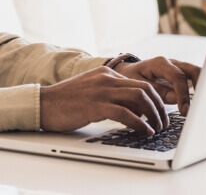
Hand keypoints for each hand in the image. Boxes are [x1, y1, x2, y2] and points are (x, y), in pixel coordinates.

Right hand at [40, 66, 168, 135]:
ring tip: (157, 129)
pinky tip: (145, 131)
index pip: (140, 83)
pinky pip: (125, 113)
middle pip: (145, 89)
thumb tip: (131, 108)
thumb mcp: (90, 91)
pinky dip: (140, 123)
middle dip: (159, 108)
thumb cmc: (64, 102)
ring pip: (140, 99)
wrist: (42, 103)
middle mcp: (107, 79)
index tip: (159, 113)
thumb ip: (109, 94)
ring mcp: (101, 91)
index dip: (154, 100)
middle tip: (164, 122)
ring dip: (153, 116)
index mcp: (106, 74)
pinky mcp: (95, 105)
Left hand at [113, 56, 200, 115]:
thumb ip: (157, 92)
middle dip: (201, 87)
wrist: (127, 72)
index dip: (183, 95)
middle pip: (194, 71)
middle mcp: (172, 63)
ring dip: (202, 89)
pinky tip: (199, 105)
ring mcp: (178, 68)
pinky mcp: (182, 75)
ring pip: (197, 74)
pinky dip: (199, 91)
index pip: (178, 77)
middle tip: (200, 106)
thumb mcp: (139, 85)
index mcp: (160, 63)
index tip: (184, 111)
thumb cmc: (131, 78)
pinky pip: (194, 80)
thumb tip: (176, 99)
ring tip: (202, 107)